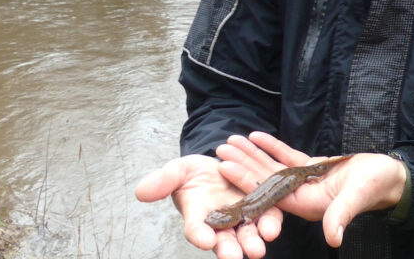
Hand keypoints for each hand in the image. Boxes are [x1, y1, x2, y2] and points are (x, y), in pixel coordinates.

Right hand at [134, 154, 280, 258]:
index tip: (203, 239)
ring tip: (257, 249)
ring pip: (248, 235)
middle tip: (232, 257)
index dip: (199, 235)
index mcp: (197, 218)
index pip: (196, 230)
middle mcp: (220, 225)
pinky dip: (270, 222)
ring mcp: (242, 218)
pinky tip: (272, 226)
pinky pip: (267, 217)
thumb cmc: (195, 173)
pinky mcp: (262, 207)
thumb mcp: (178, 171)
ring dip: (253, 242)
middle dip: (229, 250)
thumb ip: (163, 181)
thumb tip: (141, 191)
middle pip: (224, 242)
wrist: (222, 163)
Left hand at [216, 132, 407, 247]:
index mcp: (308, 206)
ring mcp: (305, 182)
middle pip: (265, 180)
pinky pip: (287, 157)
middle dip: (243, 165)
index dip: (247, 181)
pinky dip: (271, 146)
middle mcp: (301, 196)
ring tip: (231, 139)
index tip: (227, 167)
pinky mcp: (312, 169)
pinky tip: (256, 135)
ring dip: (252, 154)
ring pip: (272, 167)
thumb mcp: (357, 198)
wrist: (389, 178)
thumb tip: (333, 239)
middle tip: (220, 150)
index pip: (270, 193)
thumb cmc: (375, 186)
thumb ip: (342, 216)